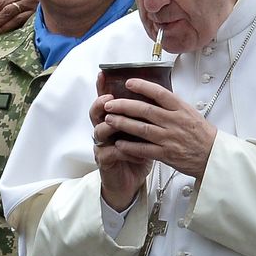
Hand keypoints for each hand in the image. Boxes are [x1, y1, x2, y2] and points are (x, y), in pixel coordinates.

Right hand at [91, 72, 151, 211]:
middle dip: (101, 104)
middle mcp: (106, 130)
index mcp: (116, 119)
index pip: (107, 100)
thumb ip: (145, 114)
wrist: (133, 181)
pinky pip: (109, 153)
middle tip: (109, 100)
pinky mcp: (106, 162)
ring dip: (108, 126)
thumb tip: (158, 93)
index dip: (103, 87)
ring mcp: (103, 146)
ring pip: (99, 132)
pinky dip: (120, 150)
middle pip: (97, 113)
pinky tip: (127, 150)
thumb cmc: (139, 153)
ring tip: (114, 123)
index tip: (103, 74)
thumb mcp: (144, 131)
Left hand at [101, 78, 217, 183]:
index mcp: (181, 109)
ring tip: (108, 120)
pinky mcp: (167, 154)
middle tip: (110, 104)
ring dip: (123, 123)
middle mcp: (174, 121)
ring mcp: (170, 138)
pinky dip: (130, 146)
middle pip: (145, 110)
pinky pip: (144, 149)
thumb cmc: (201, 134)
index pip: (160, 93)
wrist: (212, 155)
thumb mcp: (190, 113)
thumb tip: (154, 95)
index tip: (129, 82)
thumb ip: (172, 106)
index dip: (143, 86)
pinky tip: (119, 143)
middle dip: (124, 106)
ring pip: (141, 128)